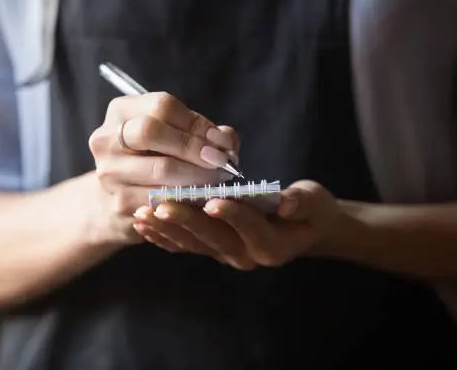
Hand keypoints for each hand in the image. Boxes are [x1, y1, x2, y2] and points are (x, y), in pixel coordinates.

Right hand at [87, 92, 239, 244]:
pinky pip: (162, 198)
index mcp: (121, 111)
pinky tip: (203, 197)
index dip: (197, 123)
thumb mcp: (173, 136)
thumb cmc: (153, 159)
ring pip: (161, 168)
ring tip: (218, 179)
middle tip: (221, 161)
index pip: (162, 106)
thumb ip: (203, 132)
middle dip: (194, 147)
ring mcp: (109, 172)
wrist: (120, 197)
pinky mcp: (119, 202)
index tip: (222, 141)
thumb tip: (227, 141)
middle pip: (151, 131)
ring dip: (199, 174)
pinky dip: (189, 197)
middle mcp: (106, 138)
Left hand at [132, 180, 344, 269]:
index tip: (213, 199)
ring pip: (193, 244)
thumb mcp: (315, 203)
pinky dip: (162, 237)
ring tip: (142, 213)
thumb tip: (286, 202)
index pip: (251, 229)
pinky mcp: (212, 250)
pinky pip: (184, 246)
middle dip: (187, 221)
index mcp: (272, 245)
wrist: (303, 230)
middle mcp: (246, 256)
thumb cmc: (310, 212)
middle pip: (214, 239)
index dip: (233, 214)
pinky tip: (141, 224)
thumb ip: (302, 203)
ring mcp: (226, 256)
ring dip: (166, 229)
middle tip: (162, 205)